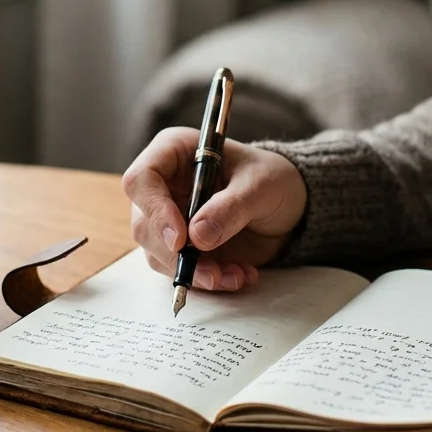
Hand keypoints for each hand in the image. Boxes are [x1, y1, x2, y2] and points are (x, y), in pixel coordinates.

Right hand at [122, 127, 306, 290]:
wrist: (289, 206)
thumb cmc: (272, 179)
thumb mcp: (260, 186)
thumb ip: (231, 207)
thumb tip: (196, 236)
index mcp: (174, 152)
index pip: (142, 180)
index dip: (155, 211)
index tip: (180, 240)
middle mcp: (163, 185)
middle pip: (144, 224)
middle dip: (177, 255)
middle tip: (213, 273)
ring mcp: (169, 218)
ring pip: (158, 253)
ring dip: (196, 272)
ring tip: (238, 274)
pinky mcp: (181, 246)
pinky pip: (180, 270)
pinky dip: (208, 279)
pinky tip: (239, 275)